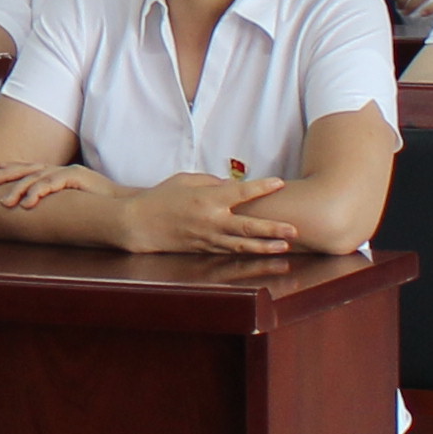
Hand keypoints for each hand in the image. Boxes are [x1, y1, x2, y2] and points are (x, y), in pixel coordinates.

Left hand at [0, 155, 108, 211]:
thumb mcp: (75, 202)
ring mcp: (69, 171)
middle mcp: (62, 170)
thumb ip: (59, 202)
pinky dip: (38, 192)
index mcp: (60, 174)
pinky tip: (27, 203)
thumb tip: (40, 212)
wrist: (126, 205)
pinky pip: (52, 183)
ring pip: (36, 177)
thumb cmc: (101, 207)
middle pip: (28, 169)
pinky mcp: (77, 177)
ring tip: (3, 203)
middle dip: (5, 174)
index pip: (31, 168)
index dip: (13, 168)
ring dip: (18, 189)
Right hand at [111, 171, 301, 255]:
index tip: (279, 183)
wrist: (138, 223)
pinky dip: (246, 252)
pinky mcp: (204, 249)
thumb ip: (211, 182)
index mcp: (208, 198)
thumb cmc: (160, 197)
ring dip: (265, 246)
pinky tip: (260, 253)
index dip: (262, 188)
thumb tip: (231, 186)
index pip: (241, 192)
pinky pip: (229, 251)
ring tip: (285, 248)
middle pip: (249, 226)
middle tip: (294, 229)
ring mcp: (208, 238)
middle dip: (273, 228)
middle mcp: (211, 220)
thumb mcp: (185, 180)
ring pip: (243, 245)